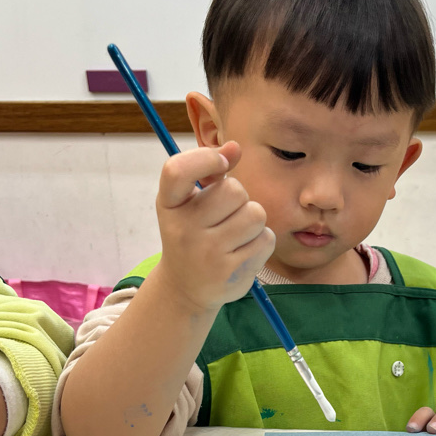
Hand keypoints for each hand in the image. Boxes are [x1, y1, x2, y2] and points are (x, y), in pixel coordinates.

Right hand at [155, 141, 274, 313]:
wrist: (185, 287)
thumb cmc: (192, 234)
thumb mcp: (190, 202)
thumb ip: (212, 172)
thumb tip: (235, 147)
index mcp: (169, 205)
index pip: (177, 170)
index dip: (206, 158)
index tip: (221, 162)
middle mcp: (184, 229)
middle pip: (235, 190)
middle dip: (240, 198)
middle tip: (227, 215)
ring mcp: (208, 253)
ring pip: (256, 214)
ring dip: (253, 221)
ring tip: (236, 234)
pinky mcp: (231, 272)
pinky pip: (266, 239)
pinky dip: (261, 242)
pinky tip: (243, 251)